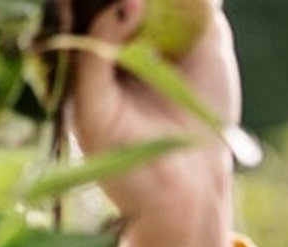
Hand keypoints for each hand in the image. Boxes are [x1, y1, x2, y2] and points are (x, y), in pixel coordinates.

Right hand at [65, 0, 242, 246]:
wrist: (197, 188)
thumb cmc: (203, 118)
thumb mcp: (208, 48)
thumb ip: (197, 7)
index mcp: (114, 37)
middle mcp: (91, 55)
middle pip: (83, 5)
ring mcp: (85, 82)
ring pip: (79, 23)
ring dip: (102, 0)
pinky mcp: (87, 112)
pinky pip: (88, 63)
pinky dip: (106, 30)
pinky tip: (130, 6)